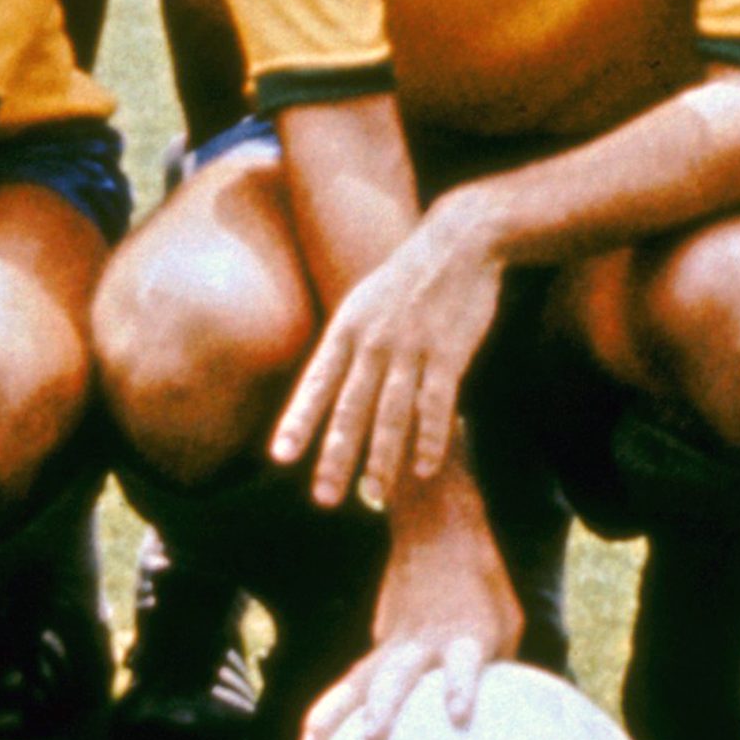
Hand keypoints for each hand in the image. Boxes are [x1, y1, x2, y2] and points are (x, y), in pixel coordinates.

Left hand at [271, 200, 504, 507]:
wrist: (459, 241)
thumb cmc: (407, 277)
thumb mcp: (363, 301)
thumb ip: (345, 344)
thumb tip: (322, 384)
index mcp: (347, 329)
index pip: (316, 384)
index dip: (299, 421)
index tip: (281, 456)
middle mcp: (373, 343)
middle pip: (350, 409)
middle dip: (336, 457)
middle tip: (323, 498)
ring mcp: (412, 349)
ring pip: (392, 414)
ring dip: (383, 460)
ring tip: (374, 497)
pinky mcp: (449, 353)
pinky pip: (436, 404)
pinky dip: (430, 439)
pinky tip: (426, 469)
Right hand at [298, 510, 522, 739]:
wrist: (438, 529)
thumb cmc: (482, 584)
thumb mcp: (506, 622)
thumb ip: (497, 668)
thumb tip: (488, 720)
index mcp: (466, 634)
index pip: (464, 664)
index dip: (460, 688)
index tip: (458, 715)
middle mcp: (425, 641)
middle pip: (401, 675)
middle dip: (385, 707)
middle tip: (371, 737)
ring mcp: (396, 641)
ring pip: (362, 679)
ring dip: (336, 712)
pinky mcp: (380, 642)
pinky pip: (355, 680)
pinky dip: (332, 708)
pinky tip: (312, 739)